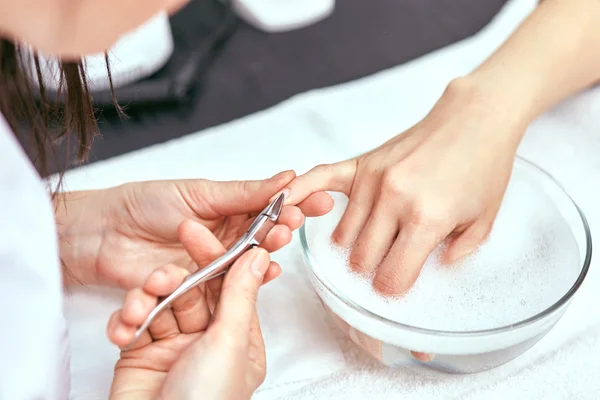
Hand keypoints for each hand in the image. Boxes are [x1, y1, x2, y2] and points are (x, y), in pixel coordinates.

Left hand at [57, 170, 332, 288]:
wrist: (101, 233)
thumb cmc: (144, 204)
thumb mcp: (199, 192)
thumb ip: (244, 192)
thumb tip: (286, 175)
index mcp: (227, 210)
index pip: (268, 208)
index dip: (294, 204)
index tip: (318, 199)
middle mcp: (225, 238)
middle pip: (264, 236)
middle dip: (285, 228)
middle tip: (298, 220)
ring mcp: (214, 263)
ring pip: (251, 260)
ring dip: (270, 251)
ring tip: (282, 240)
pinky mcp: (201, 287)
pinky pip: (230, 287)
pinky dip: (251, 281)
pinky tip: (267, 274)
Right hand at [107, 228, 273, 399]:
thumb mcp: (228, 343)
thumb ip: (240, 296)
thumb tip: (258, 257)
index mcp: (238, 340)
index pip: (229, 287)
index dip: (216, 258)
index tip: (200, 234)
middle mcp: (207, 342)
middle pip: (193, 291)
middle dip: (177, 275)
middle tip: (165, 264)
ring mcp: (173, 348)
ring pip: (162, 302)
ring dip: (149, 298)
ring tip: (144, 304)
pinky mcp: (141, 355)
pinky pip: (135, 323)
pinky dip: (127, 321)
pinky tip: (127, 328)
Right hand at [284, 78, 526, 294]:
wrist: (475, 119)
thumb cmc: (483, 169)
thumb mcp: (484, 222)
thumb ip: (454, 256)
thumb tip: (423, 273)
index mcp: (426, 219)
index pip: (391, 277)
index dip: (393, 290)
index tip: (397, 287)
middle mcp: (393, 200)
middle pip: (360, 260)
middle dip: (372, 271)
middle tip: (389, 263)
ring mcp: (373, 179)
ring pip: (342, 236)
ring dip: (354, 247)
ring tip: (372, 240)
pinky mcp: (362, 162)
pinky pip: (320, 179)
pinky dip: (300, 194)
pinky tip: (286, 205)